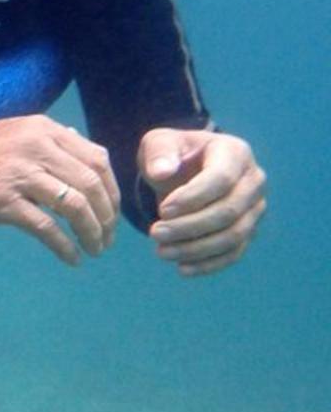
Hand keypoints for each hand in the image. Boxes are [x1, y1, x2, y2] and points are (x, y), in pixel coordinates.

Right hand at [0, 115, 119, 265]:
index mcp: (42, 129)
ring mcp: (19, 173)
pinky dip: (65, 247)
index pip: (97, 159)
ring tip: (95, 249)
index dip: (112, 191)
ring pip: (75, 205)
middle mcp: (35, 146)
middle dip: (107, 217)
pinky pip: (46, 227)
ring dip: (92, 233)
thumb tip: (83, 146)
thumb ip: (47, 141)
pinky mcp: (2, 201)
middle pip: (92, 184)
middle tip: (107, 238)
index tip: (111, 213)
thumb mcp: (12, 135)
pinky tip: (71, 259)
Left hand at [139, 128, 266, 276]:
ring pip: (234, 236)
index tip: (162, 210)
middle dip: (190, 227)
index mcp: (235, 152)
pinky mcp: (248, 230)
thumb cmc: (172, 154)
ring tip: (162, 251)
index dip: (192, 198)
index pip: (221, 179)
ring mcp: (255, 208)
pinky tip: (182, 268)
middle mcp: (253, 180)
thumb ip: (158, 153)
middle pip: (229, 211)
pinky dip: (209, 263)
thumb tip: (162, 172)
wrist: (184, 169)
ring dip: (197, 248)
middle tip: (155, 233)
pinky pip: (235, 252)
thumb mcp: (158, 143)